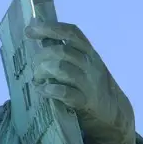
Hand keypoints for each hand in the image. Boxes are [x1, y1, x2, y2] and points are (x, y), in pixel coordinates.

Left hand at [25, 20, 136, 143]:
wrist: (113, 116)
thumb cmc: (89, 86)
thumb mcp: (82, 65)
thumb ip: (65, 51)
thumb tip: (41, 35)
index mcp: (89, 52)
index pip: (71, 33)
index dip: (50, 28)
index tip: (29, 30)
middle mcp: (91, 65)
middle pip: (62, 51)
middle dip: (41, 56)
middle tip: (33, 65)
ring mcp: (89, 83)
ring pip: (62, 68)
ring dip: (42, 72)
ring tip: (36, 79)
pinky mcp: (85, 102)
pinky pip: (64, 92)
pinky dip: (49, 89)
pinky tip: (43, 90)